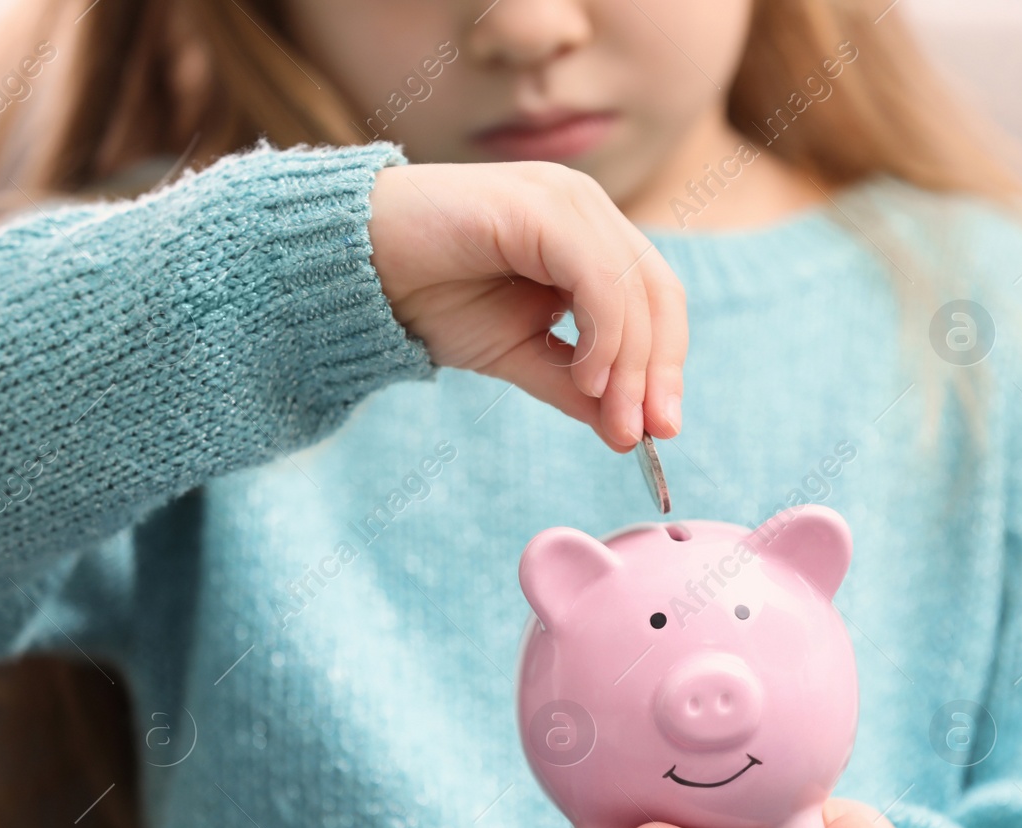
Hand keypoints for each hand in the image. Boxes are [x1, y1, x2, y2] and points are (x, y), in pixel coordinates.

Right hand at [368, 162, 686, 451]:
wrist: (354, 271)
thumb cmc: (430, 297)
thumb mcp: (518, 354)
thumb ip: (574, 385)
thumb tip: (630, 431)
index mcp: (588, 236)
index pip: (656, 298)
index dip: (667, 363)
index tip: (661, 428)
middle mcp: (585, 209)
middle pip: (658, 293)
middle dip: (658, 370)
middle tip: (648, 433)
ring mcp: (565, 200)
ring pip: (634, 290)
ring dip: (631, 365)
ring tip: (610, 416)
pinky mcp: (541, 207)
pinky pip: (598, 279)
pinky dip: (605, 336)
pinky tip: (587, 379)